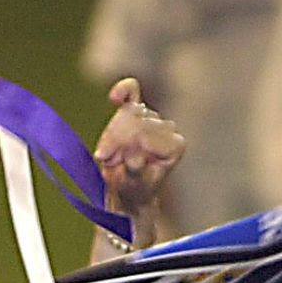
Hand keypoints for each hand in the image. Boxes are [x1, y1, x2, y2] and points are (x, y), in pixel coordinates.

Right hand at [92, 78, 184, 237]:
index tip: (111, 162)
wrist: (130, 192)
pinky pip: (132, 91)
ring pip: (127, 114)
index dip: (125, 146)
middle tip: (106, 160)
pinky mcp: (139, 110)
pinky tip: (114, 98)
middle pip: (137, 122)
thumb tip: (136, 158)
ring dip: (112, 134)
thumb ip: (136, 171)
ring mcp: (154, 118)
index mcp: (175, 146)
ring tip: (110, 155)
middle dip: (117, 140)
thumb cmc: (135, 190)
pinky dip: (123, 91)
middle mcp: (169, 129)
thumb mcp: (134, 186)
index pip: (146, 134)